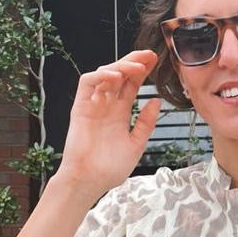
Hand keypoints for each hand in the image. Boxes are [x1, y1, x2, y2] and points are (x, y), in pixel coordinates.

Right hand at [55, 49, 162, 193]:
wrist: (90, 181)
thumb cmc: (110, 169)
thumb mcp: (136, 144)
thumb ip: (146, 123)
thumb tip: (156, 101)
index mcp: (120, 113)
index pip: (132, 85)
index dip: (143, 71)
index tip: (156, 61)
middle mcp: (107, 106)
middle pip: (120, 75)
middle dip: (134, 61)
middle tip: (149, 55)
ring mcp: (93, 105)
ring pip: (105, 75)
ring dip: (121, 66)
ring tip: (137, 67)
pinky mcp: (80, 107)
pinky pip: (87, 83)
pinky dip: (101, 75)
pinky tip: (116, 76)